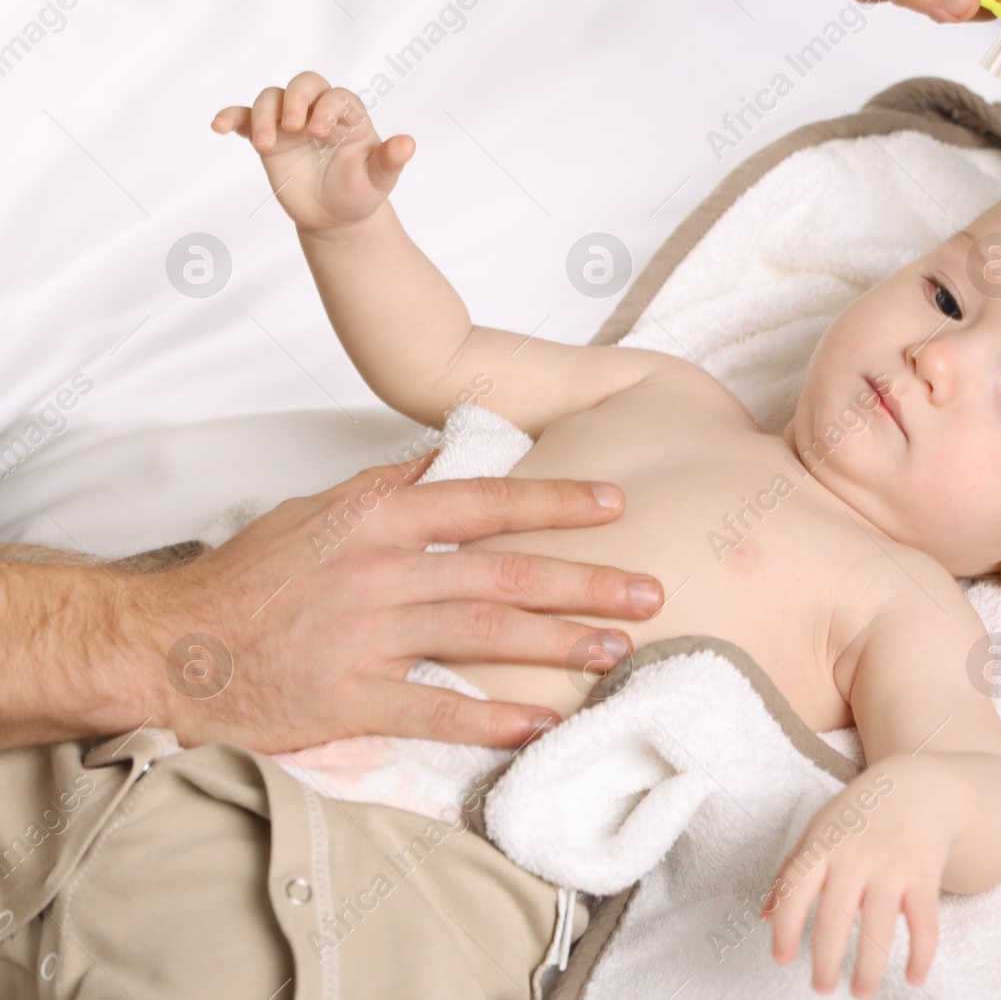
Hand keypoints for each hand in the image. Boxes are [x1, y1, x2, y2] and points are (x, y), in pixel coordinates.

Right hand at [113, 455, 663, 752]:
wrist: (171, 643)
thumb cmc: (254, 576)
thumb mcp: (322, 510)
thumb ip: (394, 487)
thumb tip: (456, 456)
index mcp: (377, 520)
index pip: (484, 500)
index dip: (555, 500)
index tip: (615, 501)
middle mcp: (379, 572)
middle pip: (502, 570)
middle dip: (584, 579)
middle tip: (650, 589)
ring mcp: (364, 636)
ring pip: (481, 633)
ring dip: (557, 642)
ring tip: (618, 648)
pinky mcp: (347, 699)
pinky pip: (432, 709)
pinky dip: (489, 718)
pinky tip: (541, 723)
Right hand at [212, 70, 413, 234]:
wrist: (335, 218)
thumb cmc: (361, 192)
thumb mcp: (378, 179)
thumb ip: (390, 160)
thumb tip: (408, 144)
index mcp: (348, 115)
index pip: (335, 96)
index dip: (326, 107)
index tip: (321, 133)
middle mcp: (318, 111)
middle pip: (303, 84)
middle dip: (295, 99)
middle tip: (294, 127)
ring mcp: (290, 122)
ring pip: (271, 98)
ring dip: (264, 114)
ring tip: (266, 145)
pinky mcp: (267, 137)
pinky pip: (243, 119)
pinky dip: (230, 117)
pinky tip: (219, 126)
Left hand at [763, 757, 948, 996]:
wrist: (918, 785)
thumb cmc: (860, 812)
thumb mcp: (818, 830)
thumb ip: (790, 871)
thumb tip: (764, 916)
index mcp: (823, 845)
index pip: (795, 889)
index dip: (786, 927)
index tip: (782, 959)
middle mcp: (855, 857)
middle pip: (835, 917)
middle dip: (827, 960)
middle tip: (822, 987)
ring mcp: (891, 867)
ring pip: (879, 927)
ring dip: (869, 968)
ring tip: (860, 992)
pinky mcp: (924, 875)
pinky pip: (924, 923)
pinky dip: (921, 955)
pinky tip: (913, 977)